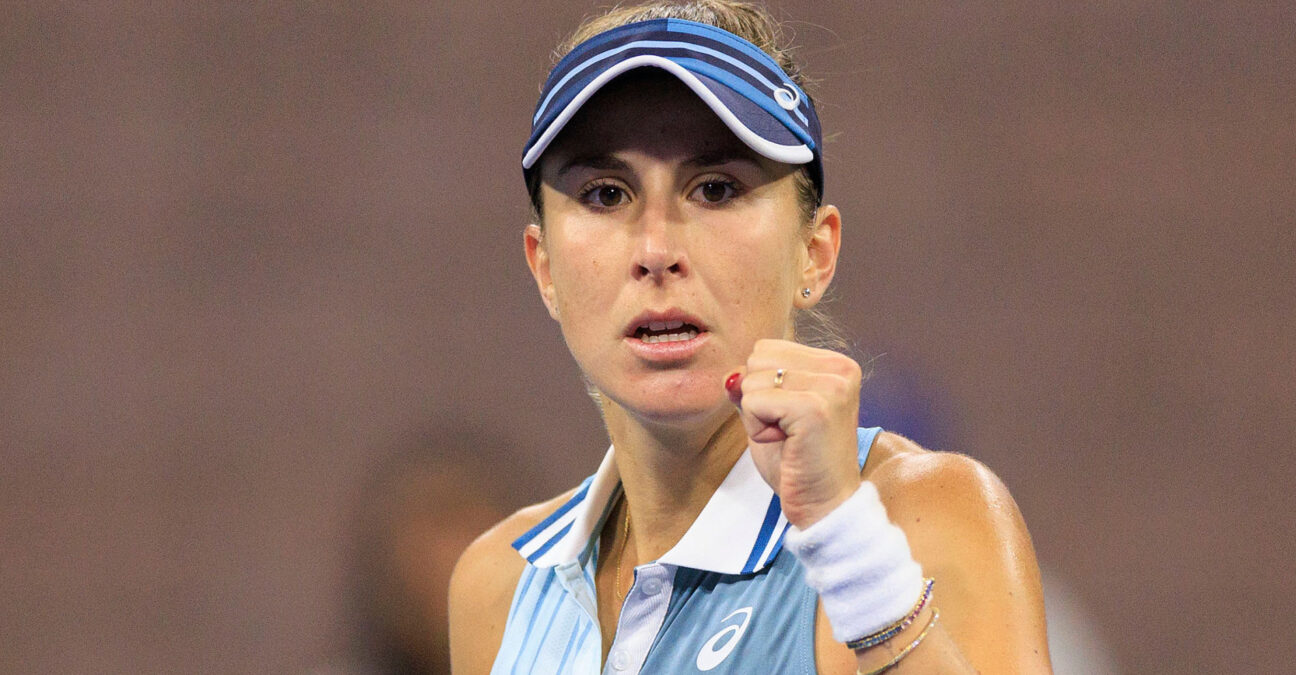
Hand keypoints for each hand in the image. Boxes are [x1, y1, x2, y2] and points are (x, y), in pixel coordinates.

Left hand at [726, 338, 863, 527]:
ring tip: (787, 438)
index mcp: (834, 364)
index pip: (767, 347)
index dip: (763, 387)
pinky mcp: (814, 409)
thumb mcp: (770, 414)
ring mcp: (831, 386)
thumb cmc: (798, 462)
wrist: (824, 506)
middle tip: (786, 430)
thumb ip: (751, 386)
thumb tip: (729, 375)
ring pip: (751, 379)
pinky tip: (785, 444)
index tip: (789, 418)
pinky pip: (753, 402)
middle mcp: (839, 368)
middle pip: (757, 358)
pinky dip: (757, 428)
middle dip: (757, 398)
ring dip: (756, 416)